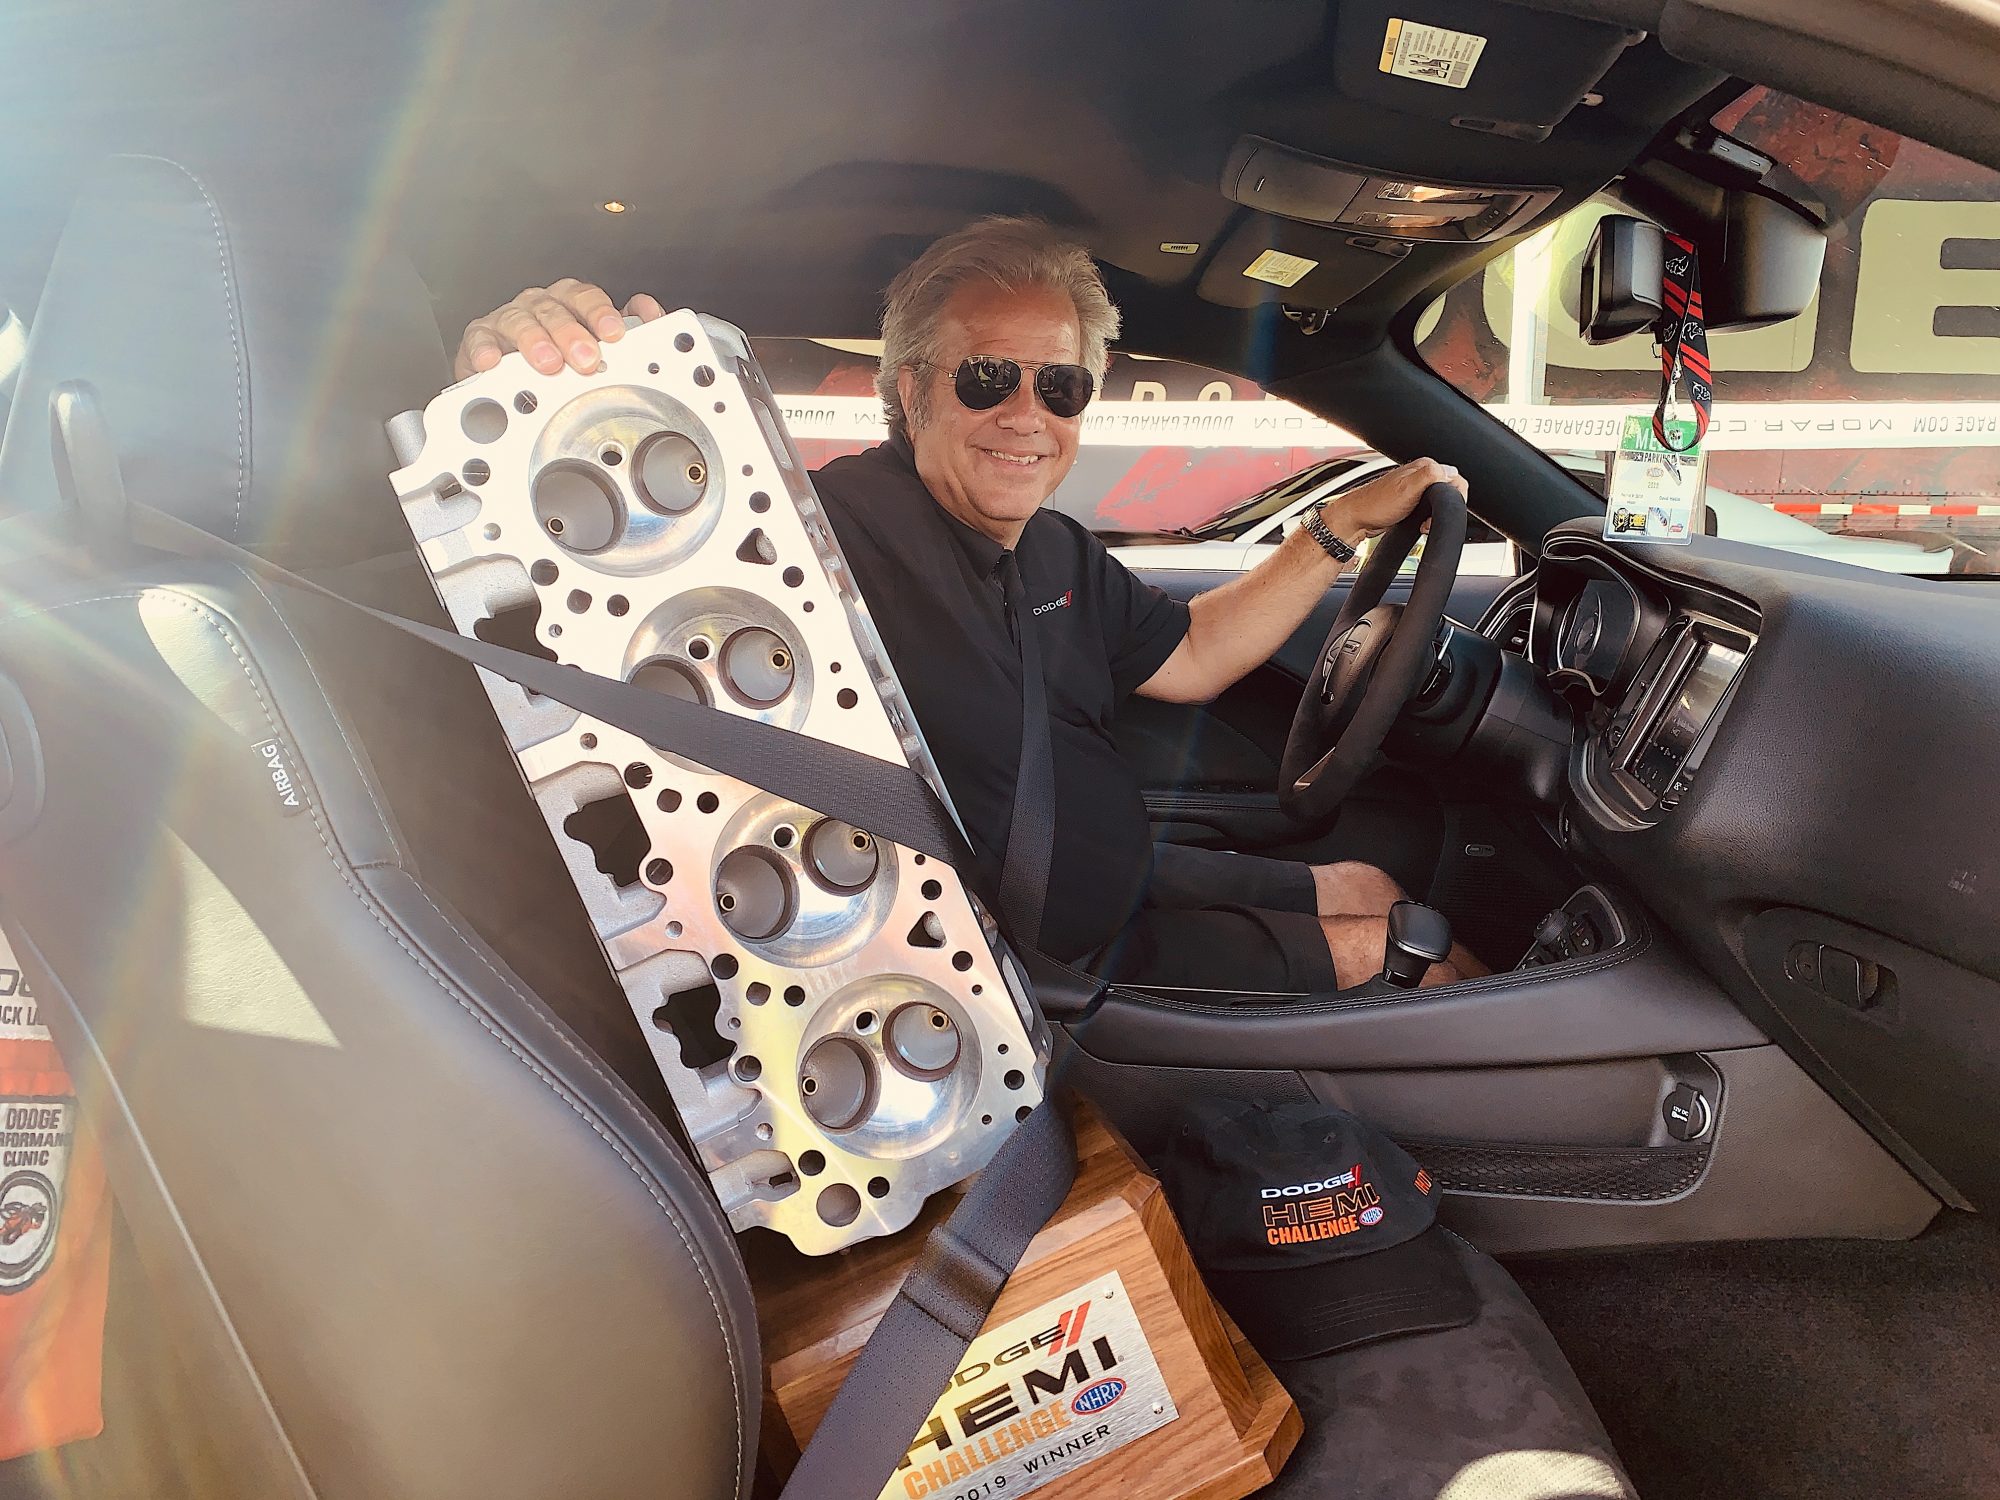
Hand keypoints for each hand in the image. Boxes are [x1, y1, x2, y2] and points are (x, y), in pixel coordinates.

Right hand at [453, 278, 668, 379]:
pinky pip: (480, 340)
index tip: (614, 332)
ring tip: (549, 363)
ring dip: (535, 342)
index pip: (586, 298)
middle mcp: (540, 306)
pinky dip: (485, 350)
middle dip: (572, 334)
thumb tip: (650, 311)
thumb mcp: (596, 342)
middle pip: (555, 310)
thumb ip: (628, 328)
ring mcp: (509, 320)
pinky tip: (494, 362)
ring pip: (520, 322)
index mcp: (569, 303)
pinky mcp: (480, 339)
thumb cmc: (559, 355)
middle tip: (586, 359)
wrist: (511, 378)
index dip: (600, 313)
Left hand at [1322, 457, 1465, 541]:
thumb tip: (1451, 473)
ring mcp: (1416, 487)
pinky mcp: (1411, 500)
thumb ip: (1431, 476)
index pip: (1456, 479)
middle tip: (1429, 520)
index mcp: (1424, 466)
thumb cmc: (1376, 505)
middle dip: (1444, 508)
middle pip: (1449, 491)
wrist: (1357, 520)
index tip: (1441, 509)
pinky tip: (1418, 523)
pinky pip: (1429, 509)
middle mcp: (1420, 474)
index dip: (1453, 498)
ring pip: (1440, 502)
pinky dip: (1427, 518)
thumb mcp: (1408, 488)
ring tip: (1422, 523)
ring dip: (1435, 515)